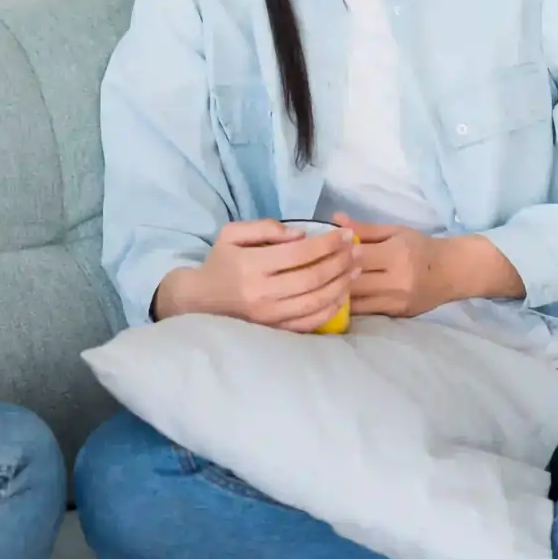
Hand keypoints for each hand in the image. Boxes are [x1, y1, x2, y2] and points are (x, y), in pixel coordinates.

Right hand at [156, 220, 357, 331]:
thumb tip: (301, 236)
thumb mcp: (232, 234)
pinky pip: (310, 322)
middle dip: (341, 261)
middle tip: (356, 250)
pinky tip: (342, 294)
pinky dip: (331, 309)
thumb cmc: (220, 263)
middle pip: (314, 276)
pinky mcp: (275, 330)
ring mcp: (270, 315)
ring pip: (317, 300)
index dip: (328, 243)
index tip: (346, 234)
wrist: (200, 300)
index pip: (301, 253)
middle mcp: (263, 292)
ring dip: (342, 284)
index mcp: (252, 265)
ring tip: (356, 269)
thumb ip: (265, 228)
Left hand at [334, 215, 524, 314]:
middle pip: (352, 282)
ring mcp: (396, 301)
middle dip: (330, 276)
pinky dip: (348, 305)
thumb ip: (363, 228)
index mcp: (396, 254)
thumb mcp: (394, 231)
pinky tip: (334, 298)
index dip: (335, 255)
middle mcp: (397, 280)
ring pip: (355, 301)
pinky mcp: (396, 314)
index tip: (320, 251)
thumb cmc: (421, 247)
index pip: (356, 257)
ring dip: (335, 293)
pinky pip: (365, 312)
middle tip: (312, 270)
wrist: (453, 272)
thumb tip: (334, 219)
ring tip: (318, 285)